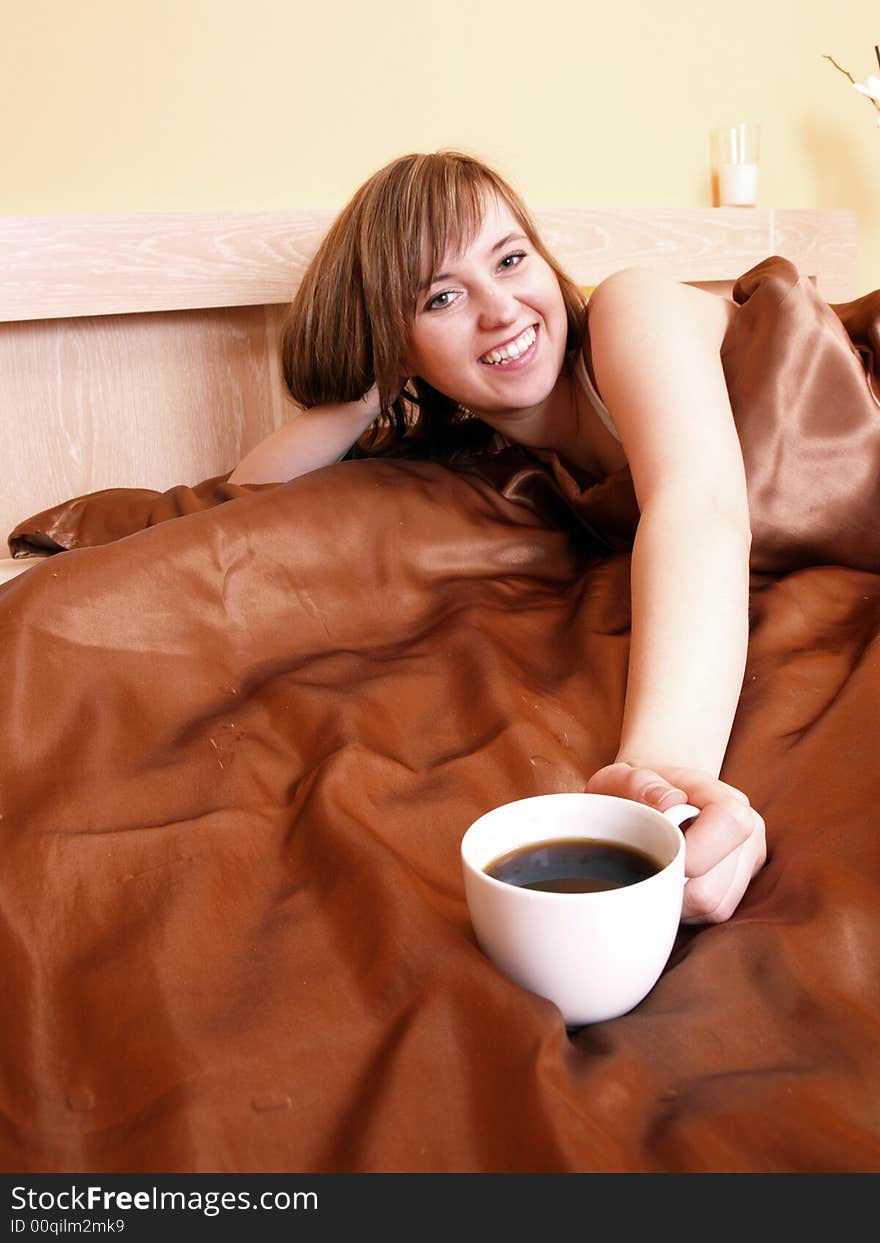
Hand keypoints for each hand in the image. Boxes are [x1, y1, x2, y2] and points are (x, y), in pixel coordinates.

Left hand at [586, 761, 765, 923]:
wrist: (660, 793)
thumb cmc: (636, 789)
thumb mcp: (620, 776)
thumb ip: (636, 783)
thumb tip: (667, 801)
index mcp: (723, 796)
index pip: (731, 823)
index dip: (697, 852)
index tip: (660, 856)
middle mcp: (749, 827)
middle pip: (714, 888)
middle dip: (671, 888)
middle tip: (646, 868)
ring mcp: (751, 858)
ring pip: (715, 908)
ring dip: (678, 902)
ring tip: (658, 873)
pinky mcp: (744, 882)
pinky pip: (715, 913)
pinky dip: (688, 908)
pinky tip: (672, 883)